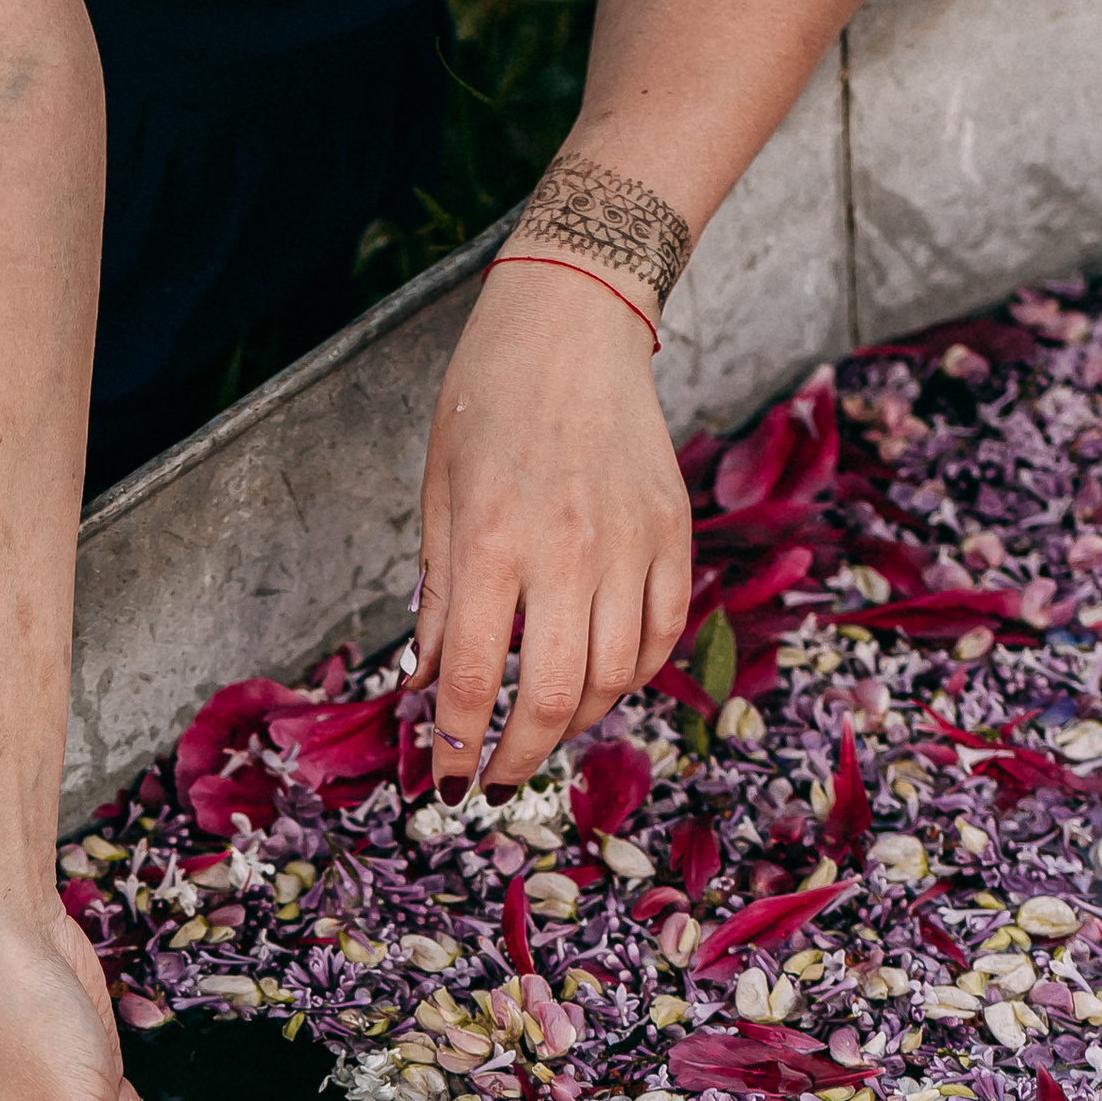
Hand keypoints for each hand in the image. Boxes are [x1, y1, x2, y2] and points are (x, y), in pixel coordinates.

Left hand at [416, 262, 693, 797]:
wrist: (575, 319)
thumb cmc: (490, 396)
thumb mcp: (439, 492)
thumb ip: (439, 595)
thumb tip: (428, 683)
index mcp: (492, 540)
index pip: (477, 677)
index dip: (458, 746)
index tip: (446, 782)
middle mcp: (567, 548)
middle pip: (557, 696)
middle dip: (520, 756)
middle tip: (496, 780)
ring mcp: (629, 541)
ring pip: (618, 676)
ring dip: (579, 721)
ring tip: (544, 726)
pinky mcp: (672, 530)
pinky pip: (662, 631)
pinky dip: (633, 673)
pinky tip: (601, 680)